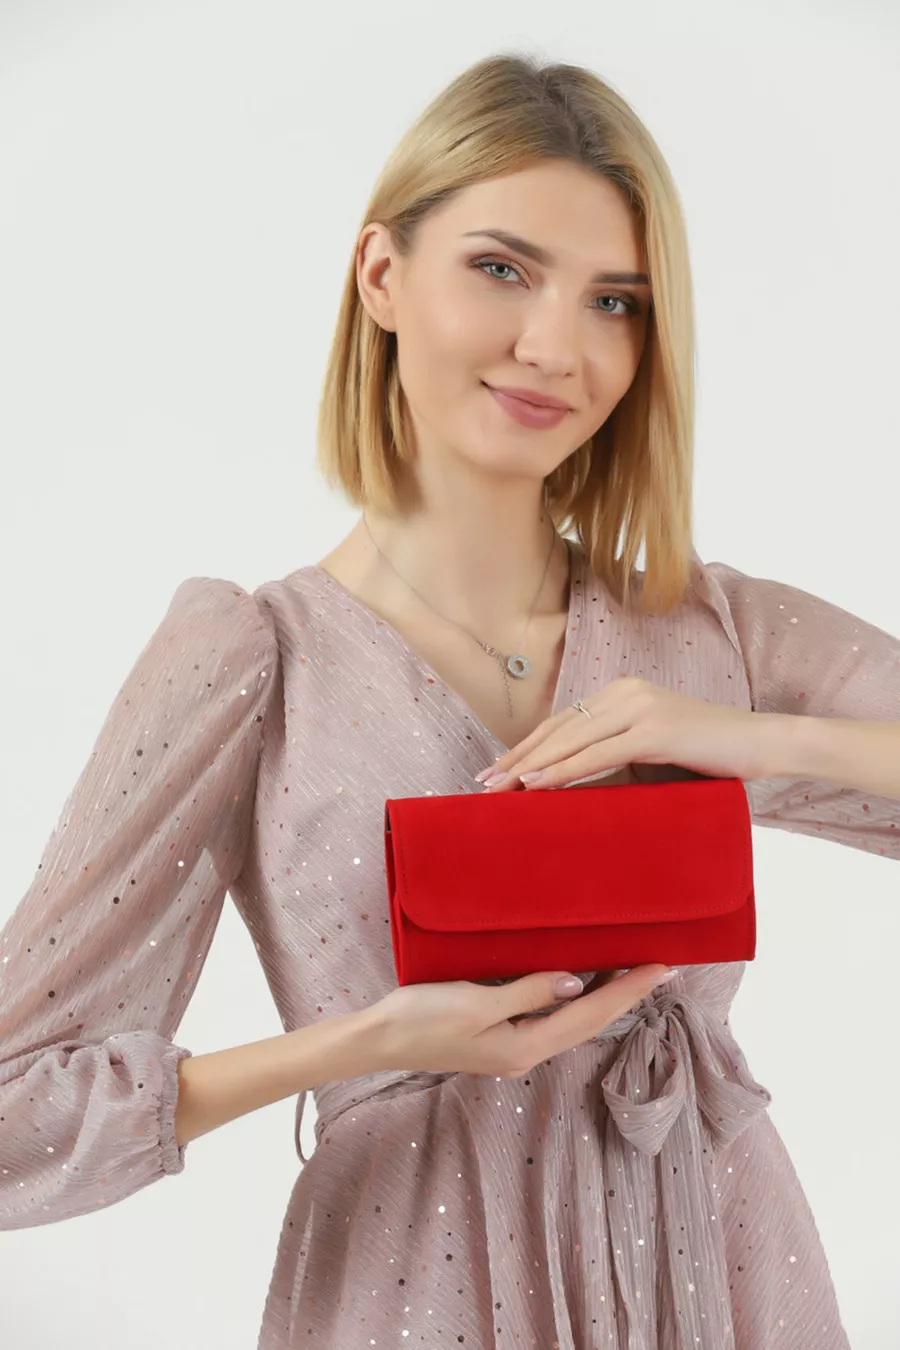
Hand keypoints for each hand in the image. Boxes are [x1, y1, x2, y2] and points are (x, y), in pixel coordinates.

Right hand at [365, 964, 675, 1078]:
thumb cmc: (421, 1018)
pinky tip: (580, 980)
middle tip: (661, 966)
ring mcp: (512, 1046)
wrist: (379, 1039)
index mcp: (524, 1046)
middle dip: (626, 995)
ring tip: (632, 969)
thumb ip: (528, 991)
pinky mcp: (499, 1034)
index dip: (628, 991)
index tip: (662, 968)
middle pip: (588, 1021)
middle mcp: (525, 1052)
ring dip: (604, 996)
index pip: (589, 1016)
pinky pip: (550, 1015)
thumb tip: (576, 983)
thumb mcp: (476, 1002)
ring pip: (571, 1020)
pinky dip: (574, 996)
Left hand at [479, 677, 782, 791]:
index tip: (496, 769)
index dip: (526, 746)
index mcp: (621, 692)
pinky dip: (564, 770)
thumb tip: (569, 789)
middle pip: (559, 728)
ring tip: (501, 788)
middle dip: (518, 757)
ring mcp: (639, 707)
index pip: (562, 722)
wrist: (763, 745)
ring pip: (571, 740)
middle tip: (484, 783)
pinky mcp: (654, 729)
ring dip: (532, 766)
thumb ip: (614, 760)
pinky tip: (538, 785)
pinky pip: (598, 754)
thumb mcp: (651, 756)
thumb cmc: (709, 757)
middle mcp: (625, 691)